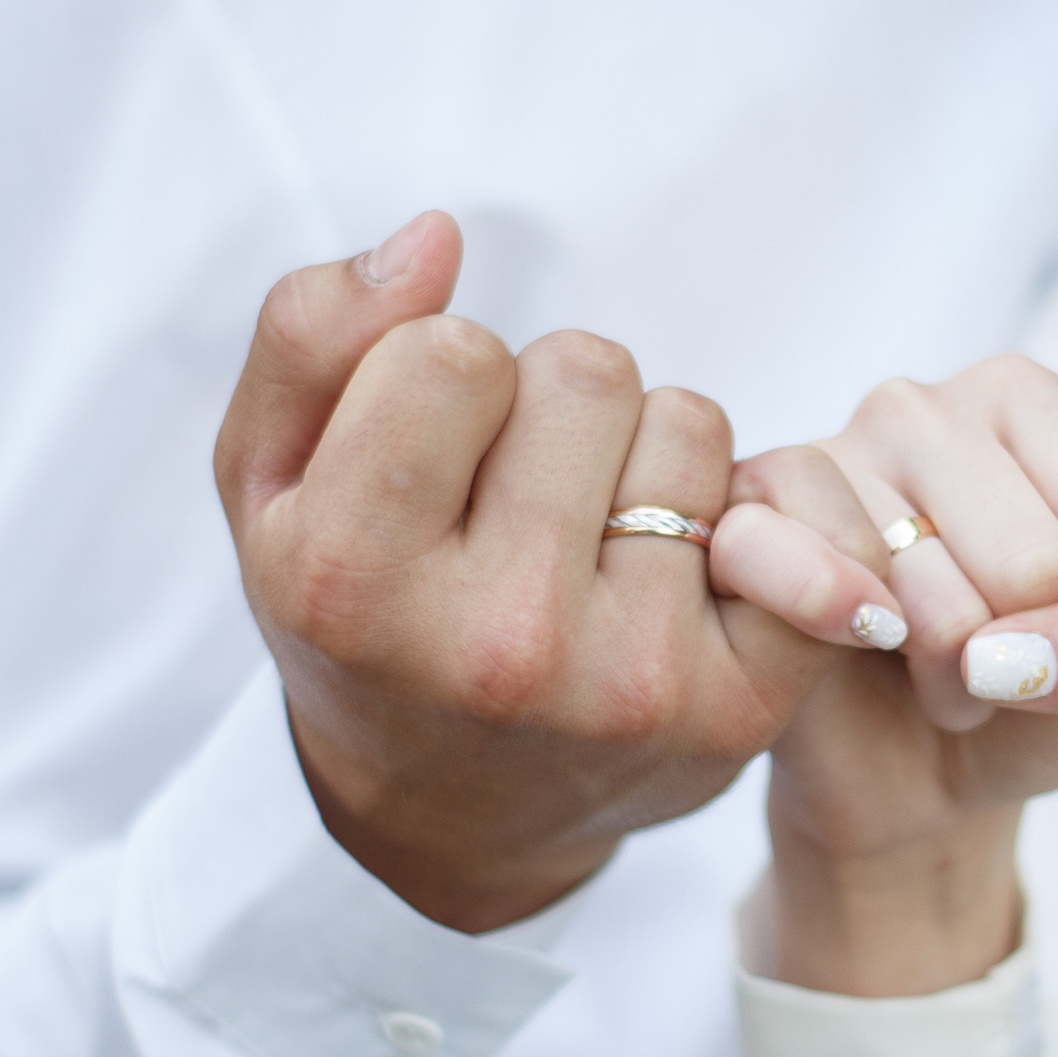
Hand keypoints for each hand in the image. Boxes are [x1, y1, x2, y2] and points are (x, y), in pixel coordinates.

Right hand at [215, 212, 912, 931]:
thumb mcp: (271, 484)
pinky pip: (786, 508)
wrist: (449, 820)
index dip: (445, 371)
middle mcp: (498, 646)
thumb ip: (314, 338)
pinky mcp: (738, 707)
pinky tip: (673, 570)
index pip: (456, 353)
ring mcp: (629, 684)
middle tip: (516, 496)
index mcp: (356, 584)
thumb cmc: (359, 619)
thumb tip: (437, 236)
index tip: (432, 448)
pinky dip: (739, 513)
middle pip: (590, 370)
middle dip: (553, 404)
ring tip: (587, 537)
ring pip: (690, 423)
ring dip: (644, 451)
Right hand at [708, 359, 1057, 995]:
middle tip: (985, 651)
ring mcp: (830, 458)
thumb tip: (1027, 656)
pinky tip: (847, 647)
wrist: (914, 777)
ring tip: (925, 662)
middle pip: (1035, 559)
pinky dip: (852, 650)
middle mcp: (926, 410)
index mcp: (1032, 405)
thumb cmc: (1032, 692)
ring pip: (936, 597)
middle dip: (1018, 649)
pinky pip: (812, 580)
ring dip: (943, 675)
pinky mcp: (746, 523)